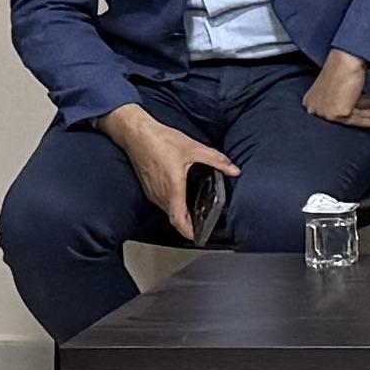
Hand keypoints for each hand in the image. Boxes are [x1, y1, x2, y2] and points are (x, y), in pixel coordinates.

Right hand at [115, 112, 236, 238]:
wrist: (135, 132)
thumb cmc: (160, 140)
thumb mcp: (193, 148)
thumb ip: (216, 160)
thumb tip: (234, 170)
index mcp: (172, 189)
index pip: (179, 221)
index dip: (189, 232)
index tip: (201, 236)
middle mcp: (160, 194)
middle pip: (174, 218)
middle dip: (189, 224)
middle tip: (204, 222)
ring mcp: (152, 191)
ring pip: (167, 210)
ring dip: (181, 214)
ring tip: (196, 210)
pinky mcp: (147, 186)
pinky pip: (161, 202)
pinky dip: (173, 204)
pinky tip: (182, 194)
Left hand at [303, 49, 369, 130]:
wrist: (347, 59)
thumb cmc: (342, 64)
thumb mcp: (339, 85)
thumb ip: (343, 97)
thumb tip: (357, 106)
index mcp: (310, 101)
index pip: (334, 109)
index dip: (354, 109)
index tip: (367, 111)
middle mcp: (314, 109)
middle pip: (344, 115)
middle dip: (365, 112)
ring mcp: (324, 113)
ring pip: (352, 117)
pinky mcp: (336, 115)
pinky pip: (356, 120)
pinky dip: (369, 121)